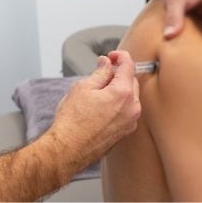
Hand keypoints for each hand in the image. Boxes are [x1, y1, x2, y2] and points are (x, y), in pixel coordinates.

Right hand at [47, 51, 139, 173]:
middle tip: (102, 70)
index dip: (120, 56)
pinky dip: (118, 102)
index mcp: (123, 93)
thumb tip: (107, 63)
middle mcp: (132, 108)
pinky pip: (126, 110)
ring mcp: (130, 122)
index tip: (112, 55)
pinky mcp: (125, 132)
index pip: (129, 66)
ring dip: (118, 88)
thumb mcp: (83, 87)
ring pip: (130, 97)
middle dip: (119, 73)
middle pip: (131, 81)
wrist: (69, 147)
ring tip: (98, 89)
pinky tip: (101, 104)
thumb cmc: (73, 119)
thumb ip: (100, 72)